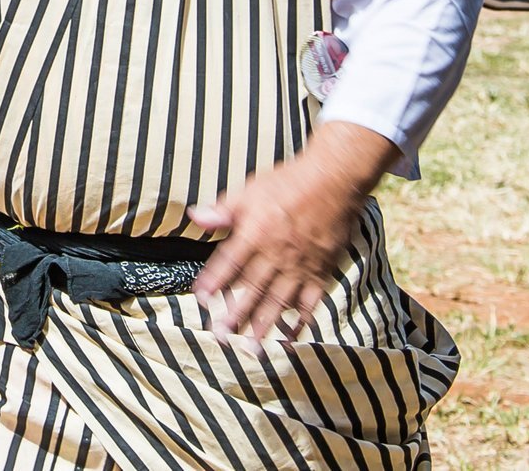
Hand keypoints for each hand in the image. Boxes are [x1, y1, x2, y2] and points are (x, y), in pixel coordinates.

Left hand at [189, 140, 373, 347]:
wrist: (334, 180)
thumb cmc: (288, 182)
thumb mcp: (250, 190)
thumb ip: (223, 210)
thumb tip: (195, 217)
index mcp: (255, 233)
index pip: (229, 261)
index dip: (214, 280)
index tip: (200, 299)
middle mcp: (275, 254)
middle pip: (252, 288)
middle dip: (235, 314)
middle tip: (220, 336)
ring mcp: (299, 266)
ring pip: (278, 301)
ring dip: (262, 326)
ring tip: (249, 348)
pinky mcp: (320, 273)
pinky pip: (309, 304)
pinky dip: (300, 323)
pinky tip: (289, 339)